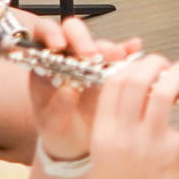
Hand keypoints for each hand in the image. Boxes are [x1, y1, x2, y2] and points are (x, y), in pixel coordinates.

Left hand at [19, 14, 137, 163]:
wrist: (79, 145)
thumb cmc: (59, 131)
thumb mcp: (53, 125)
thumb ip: (57, 108)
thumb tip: (67, 89)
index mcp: (45, 65)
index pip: (44, 35)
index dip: (51, 33)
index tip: (59, 45)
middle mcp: (68, 58)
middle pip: (73, 32)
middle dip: (82, 39)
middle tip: (92, 55)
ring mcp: (90, 62)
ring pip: (99, 43)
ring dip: (109, 47)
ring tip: (118, 56)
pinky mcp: (110, 69)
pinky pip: (121, 54)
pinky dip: (128, 50)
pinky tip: (134, 50)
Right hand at [84, 51, 178, 178]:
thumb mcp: (103, 158)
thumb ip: (114, 128)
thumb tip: (132, 100)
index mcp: (104, 135)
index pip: (114, 84)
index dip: (132, 67)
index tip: (143, 65)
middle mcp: (126, 136)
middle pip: (138, 80)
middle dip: (155, 63)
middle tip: (166, 64)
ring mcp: (152, 145)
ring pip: (166, 92)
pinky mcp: (177, 157)